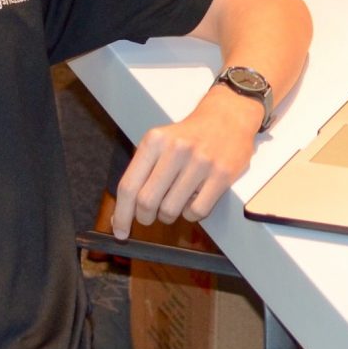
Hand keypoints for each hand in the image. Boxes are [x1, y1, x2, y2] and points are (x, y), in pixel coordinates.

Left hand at [111, 85, 262, 236]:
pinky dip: (191, 214)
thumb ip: (140, 173)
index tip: (119, 232)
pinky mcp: (222, 174)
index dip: (121, 214)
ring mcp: (201, 162)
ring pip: (171, 210)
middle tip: (150, 216)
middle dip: (145, 217)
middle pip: (147, 202)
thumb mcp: (159, 142)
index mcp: (155, 141)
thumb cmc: (189, 136)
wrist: (228, 116)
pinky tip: (195, 199)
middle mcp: (176, 149)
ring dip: (169, 215)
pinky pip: (196, 212)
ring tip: (177, 199)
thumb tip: (122, 214)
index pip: (129, 186)